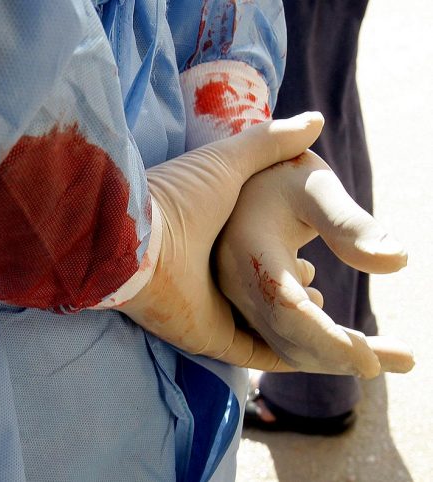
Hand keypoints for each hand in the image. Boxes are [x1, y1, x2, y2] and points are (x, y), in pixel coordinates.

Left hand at [117, 113, 323, 369]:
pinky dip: (300, 356)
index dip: (292, 261)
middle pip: (270, 297)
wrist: (136, 239)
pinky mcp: (213, 339)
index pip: (262, 257)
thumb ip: (270, 144)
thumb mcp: (230, 161)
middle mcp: (214, 279)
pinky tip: (339, 354)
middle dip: (305, 303)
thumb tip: (316, 120)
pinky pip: (263, 354)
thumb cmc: (177, 196)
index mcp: (216, 240)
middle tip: (339, 298)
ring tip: (356, 335)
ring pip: (273, 330)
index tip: (323, 258)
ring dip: (313, 334)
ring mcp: (213, 311)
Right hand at [216, 149, 413, 376]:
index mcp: (248, 251)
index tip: (372, 364)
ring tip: (394, 354)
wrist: (240, 175)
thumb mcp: (317, 188)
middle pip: (287, 338)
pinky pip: (278, 335)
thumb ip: (351, 224)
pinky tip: (350, 336)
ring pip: (283, 343)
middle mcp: (234, 281)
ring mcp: (234, 295)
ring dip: (335, 354)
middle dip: (343, 356)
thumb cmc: (283, 174)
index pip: (287, 311)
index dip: (327, 341)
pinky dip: (318, 343)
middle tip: (407, 359)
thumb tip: (398, 261)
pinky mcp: (244, 301)